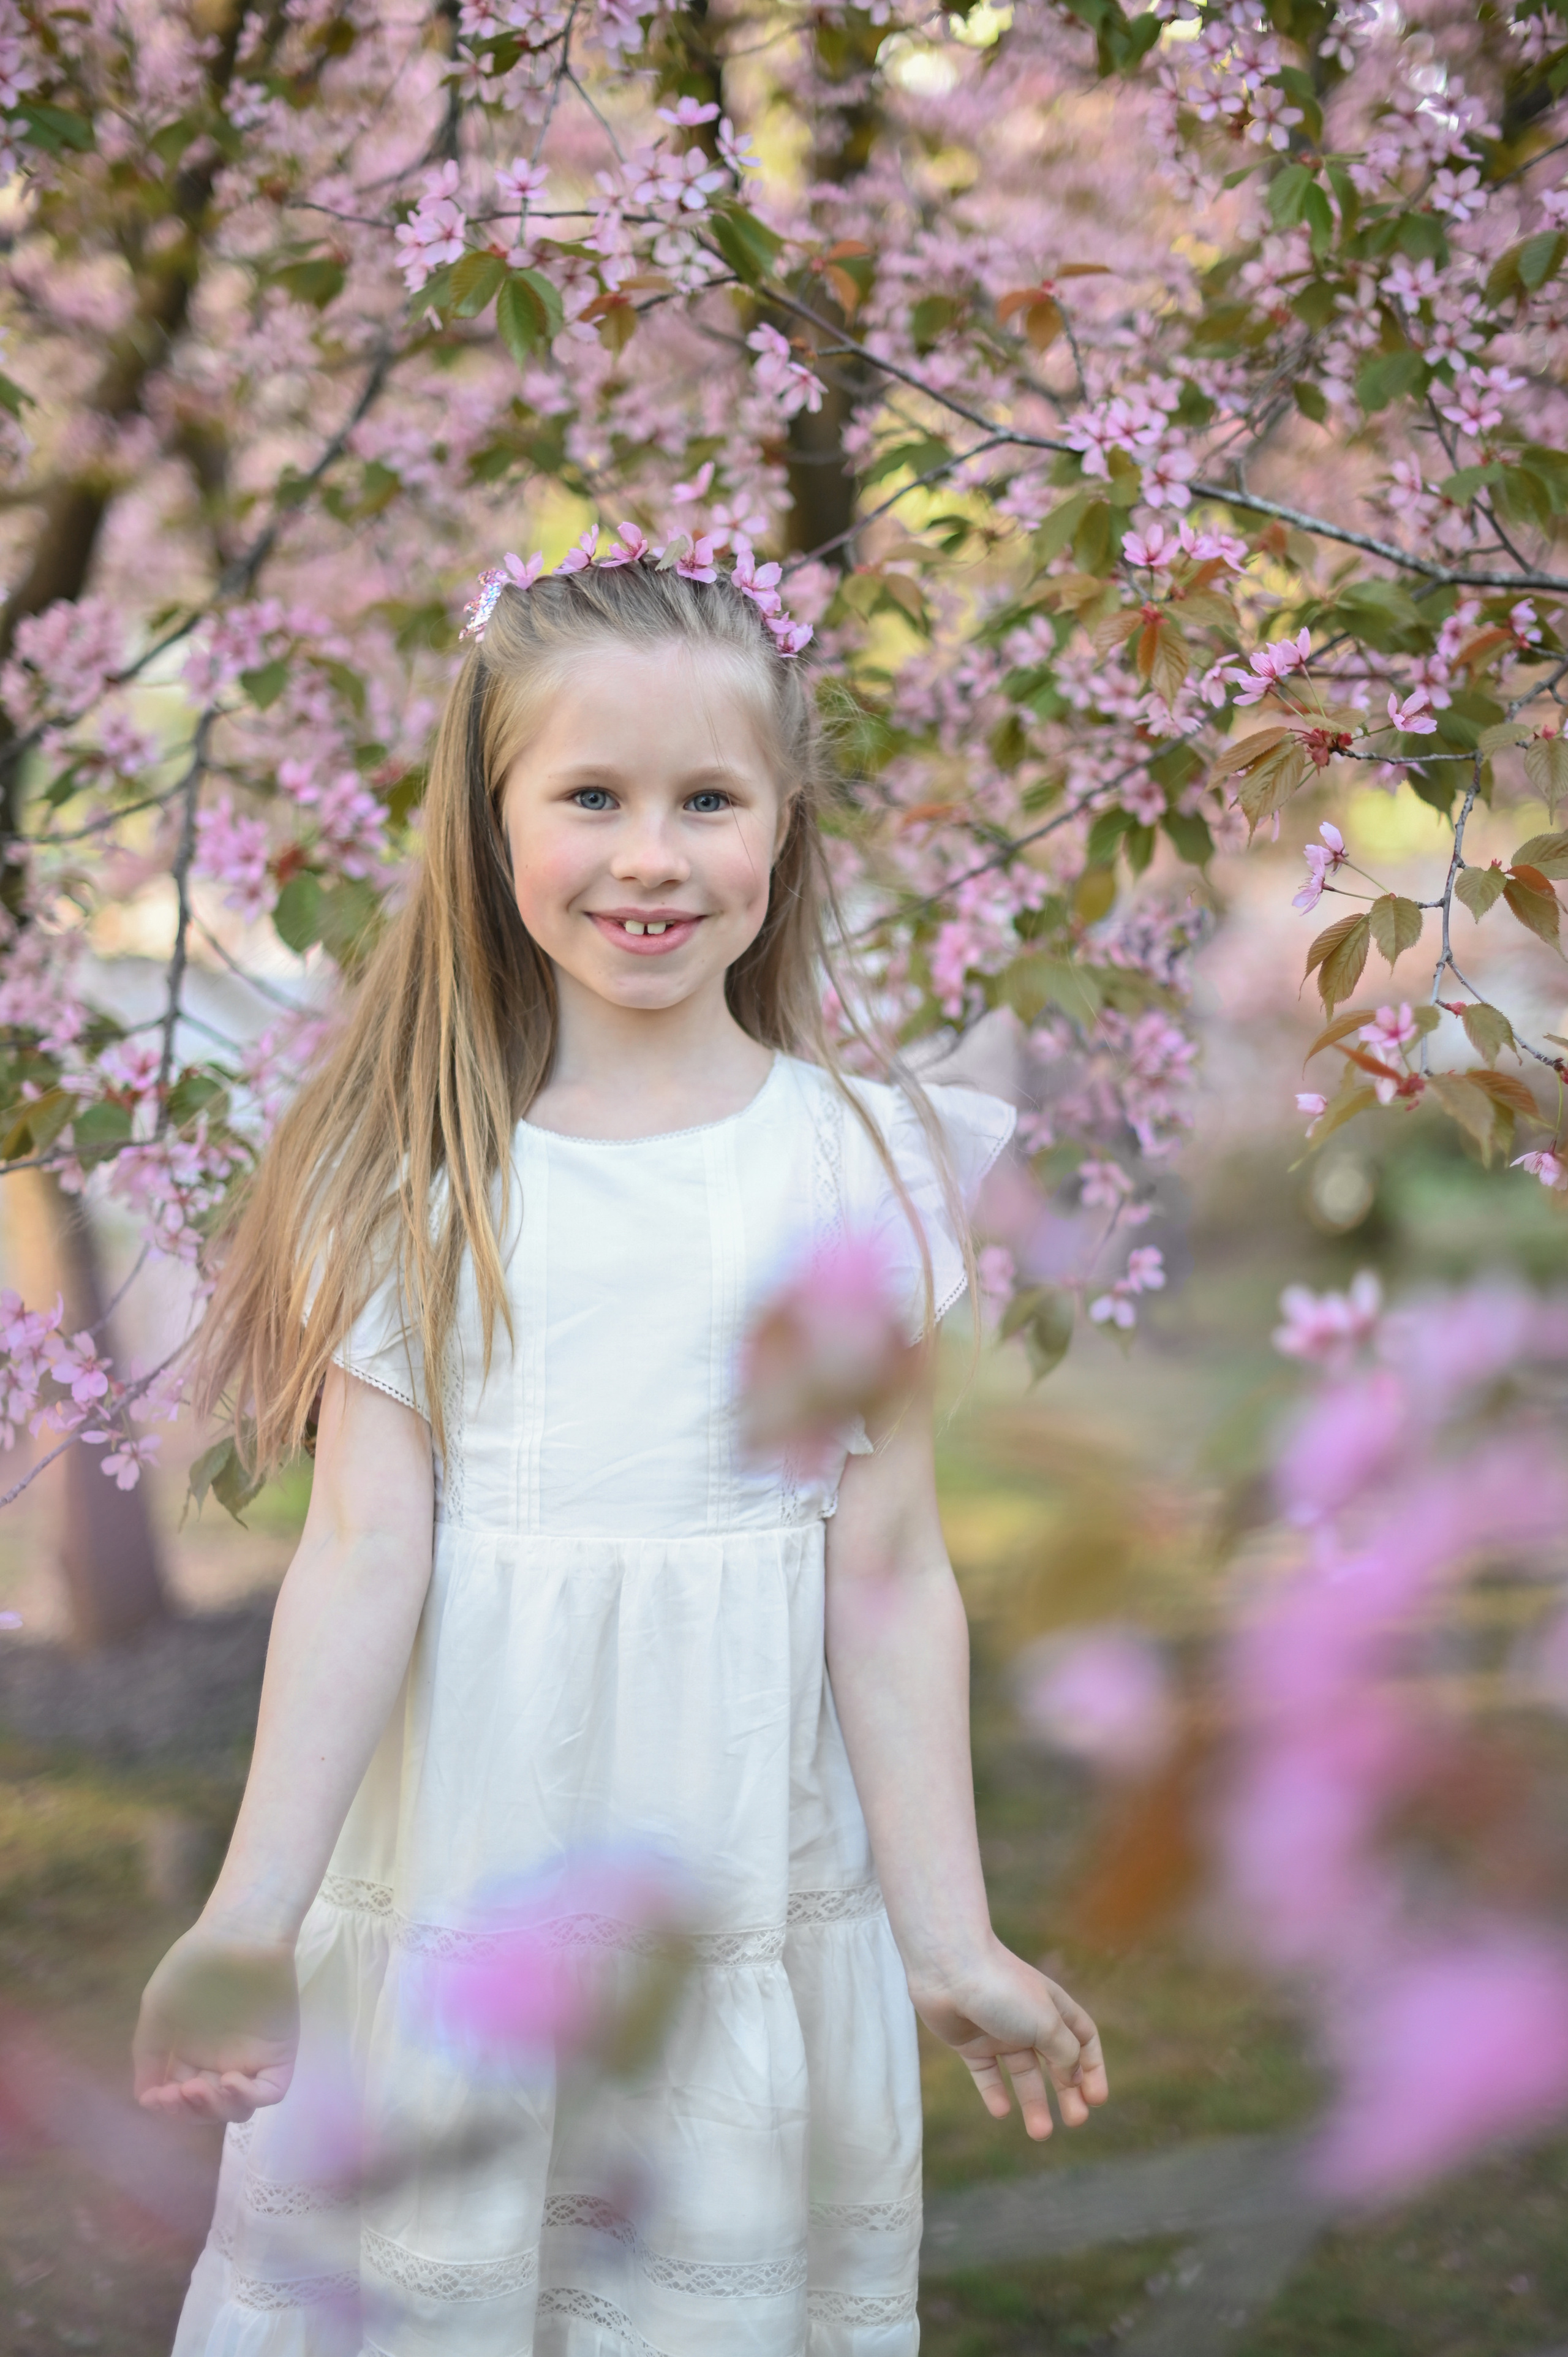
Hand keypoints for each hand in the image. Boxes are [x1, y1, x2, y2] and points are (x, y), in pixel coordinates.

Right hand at [133, 1925, 298, 2125]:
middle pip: (208, 2109)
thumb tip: (144, 2098)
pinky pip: (270, 2091)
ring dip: (217, 2109)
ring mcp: (251, 2058)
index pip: (180, 2100)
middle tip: (179, 2093)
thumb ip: (149, 2053)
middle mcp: (221, 2062)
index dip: (168, 2108)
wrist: (237, 1933)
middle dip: (189, 2110)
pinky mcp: (279, 2052)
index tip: (156, 2098)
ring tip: (202, 2088)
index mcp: (191, 2055)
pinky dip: (249, 2097)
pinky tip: (230, 2082)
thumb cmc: (193, 1966)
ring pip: (238, 2107)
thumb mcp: (157, 2008)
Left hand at [912, 1938, 1108, 2140]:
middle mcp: (1028, 2019)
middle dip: (1066, 2091)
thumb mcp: (1047, 2024)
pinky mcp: (970, 2042)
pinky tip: (1001, 2111)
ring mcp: (998, 2031)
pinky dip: (994, 2092)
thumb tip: (1074, 2077)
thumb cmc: (1004, 1990)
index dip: (1092, 2067)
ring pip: (1022, 2073)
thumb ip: (1065, 2053)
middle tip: (1075, 2121)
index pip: (1082, 2039)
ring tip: (1040, 2133)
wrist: (949, 1970)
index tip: (1097, 2099)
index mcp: (1053, 2007)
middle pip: (1055, 2061)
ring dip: (1033, 2102)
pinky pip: (986, 2073)